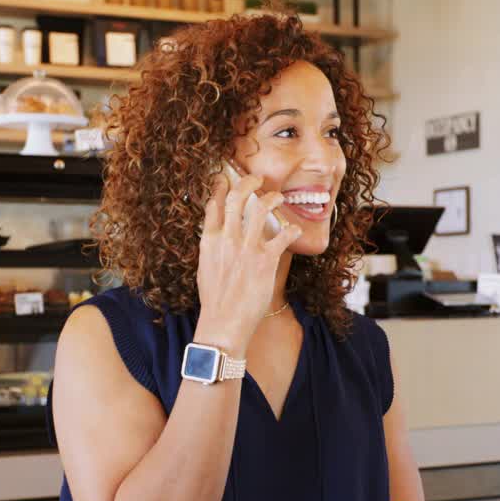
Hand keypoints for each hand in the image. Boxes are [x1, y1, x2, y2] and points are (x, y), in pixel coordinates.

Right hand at [194, 172, 300, 356]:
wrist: (224, 322)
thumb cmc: (215, 299)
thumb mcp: (205, 267)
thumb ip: (212, 246)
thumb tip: (218, 233)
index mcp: (209, 240)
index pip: (213, 204)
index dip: (220, 186)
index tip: (226, 178)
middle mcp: (227, 239)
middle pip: (236, 198)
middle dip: (247, 183)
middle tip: (256, 178)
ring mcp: (247, 248)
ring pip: (260, 209)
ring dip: (271, 198)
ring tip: (279, 196)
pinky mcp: (266, 260)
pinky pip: (283, 236)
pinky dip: (291, 230)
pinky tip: (295, 229)